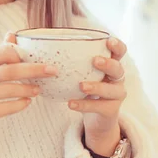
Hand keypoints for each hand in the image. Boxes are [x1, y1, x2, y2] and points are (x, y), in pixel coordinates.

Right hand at [0, 36, 57, 157]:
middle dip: (35, 69)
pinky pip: (8, 107)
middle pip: (11, 69)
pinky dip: (21, 104)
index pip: (3, 51)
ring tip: (39, 89)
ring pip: (12, 89)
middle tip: (53, 70)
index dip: (22, 54)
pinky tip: (27, 101)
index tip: (38, 57)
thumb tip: (12, 34)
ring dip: (30, 88)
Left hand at [69, 37, 127, 155]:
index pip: (119, 52)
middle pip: (118, 69)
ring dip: (96, 87)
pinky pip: (99, 107)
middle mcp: (117, 79)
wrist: (96, 117)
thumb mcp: (80, 73)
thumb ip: (69, 61)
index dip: (116, 46)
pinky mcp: (111, 110)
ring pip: (111, 90)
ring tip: (81, 86)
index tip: (108, 41)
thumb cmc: (84, 87)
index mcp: (110, 65)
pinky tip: (71, 103)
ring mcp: (116, 95)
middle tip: (95, 60)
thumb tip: (38, 46)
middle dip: (108, 64)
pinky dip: (84, 105)